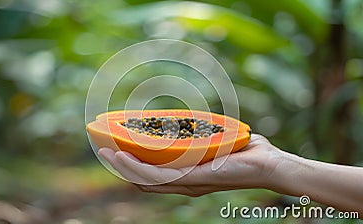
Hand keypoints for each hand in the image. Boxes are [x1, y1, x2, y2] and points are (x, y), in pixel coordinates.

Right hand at [98, 134, 282, 196]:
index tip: (116, 149)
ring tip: (105, 152)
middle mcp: (183, 181)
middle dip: (121, 166)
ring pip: (144, 178)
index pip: (152, 173)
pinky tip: (123, 156)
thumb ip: (199, 134)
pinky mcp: (192, 179)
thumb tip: (188, 119)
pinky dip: (137, 167)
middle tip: (103, 149)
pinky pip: (158, 176)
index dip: (131, 164)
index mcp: (186, 173)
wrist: (268, 163)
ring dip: (122, 166)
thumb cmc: (244, 151)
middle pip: (143, 178)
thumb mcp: (214, 140)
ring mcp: (186, 182)